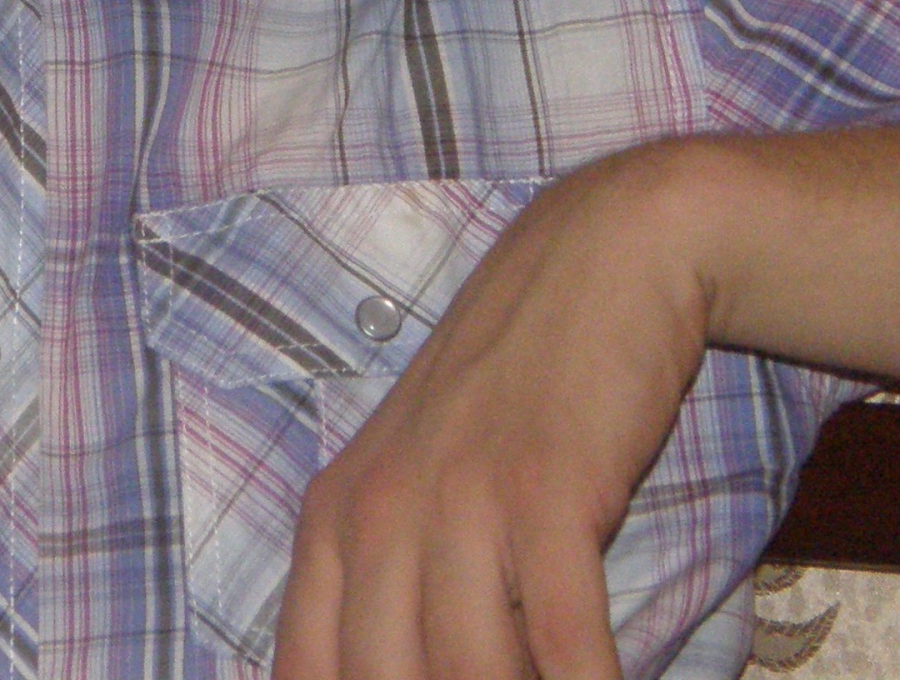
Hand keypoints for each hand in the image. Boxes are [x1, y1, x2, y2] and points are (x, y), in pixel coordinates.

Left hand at [272, 148, 712, 679]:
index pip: (305, 673)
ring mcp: (457, 498)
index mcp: (333, 520)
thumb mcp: (423, 482)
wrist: (595, 262)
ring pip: (470, 675)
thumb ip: (397, 587)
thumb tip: (400, 668)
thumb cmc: (514, 394)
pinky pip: (563, 642)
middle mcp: (377, 512)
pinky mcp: (543, 490)